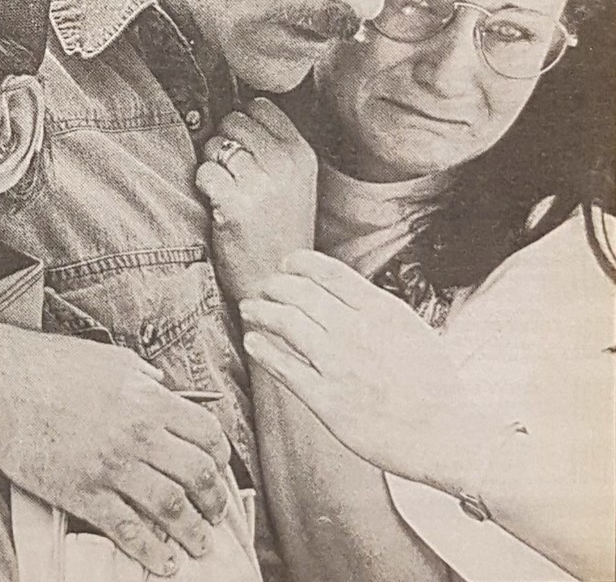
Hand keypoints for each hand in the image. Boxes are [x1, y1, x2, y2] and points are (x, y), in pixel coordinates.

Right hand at [0, 318, 231, 576]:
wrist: (2, 385)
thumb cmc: (53, 365)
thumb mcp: (110, 359)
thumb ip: (143, 375)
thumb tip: (162, 384)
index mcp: (148, 399)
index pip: (205, 434)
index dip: (220, 457)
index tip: (220, 470)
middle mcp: (138, 434)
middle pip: (196, 474)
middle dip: (214, 501)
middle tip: (215, 514)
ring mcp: (111, 466)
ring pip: (169, 508)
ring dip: (192, 532)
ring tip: (200, 545)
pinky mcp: (82, 492)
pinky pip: (125, 529)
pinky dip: (150, 551)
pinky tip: (163, 563)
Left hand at [195, 97, 316, 300]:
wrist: (274, 282)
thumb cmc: (277, 230)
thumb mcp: (294, 183)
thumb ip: (272, 145)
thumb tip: (234, 110)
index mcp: (302, 154)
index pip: (260, 106)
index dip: (242, 123)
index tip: (243, 150)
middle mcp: (286, 165)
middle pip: (233, 121)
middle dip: (223, 143)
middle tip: (232, 175)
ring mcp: (262, 186)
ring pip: (215, 145)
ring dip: (211, 166)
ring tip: (227, 192)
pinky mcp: (236, 206)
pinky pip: (204, 172)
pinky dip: (203, 186)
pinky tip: (218, 206)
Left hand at [239, 249, 486, 491]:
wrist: (448, 435)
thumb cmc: (434, 386)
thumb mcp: (410, 329)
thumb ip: (374, 308)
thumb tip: (340, 290)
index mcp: (380, 310)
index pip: (327, 271)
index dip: (298, 263)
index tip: (285, 265)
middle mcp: (356, 331)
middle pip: (298, 292)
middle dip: (274, 286)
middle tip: (264, 289)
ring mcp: (339, 365)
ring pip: (285, 322)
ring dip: (260, 311)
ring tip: (250, 309)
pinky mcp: (327, 400)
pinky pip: (283, 366)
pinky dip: (261, 349)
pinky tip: (253, 343)